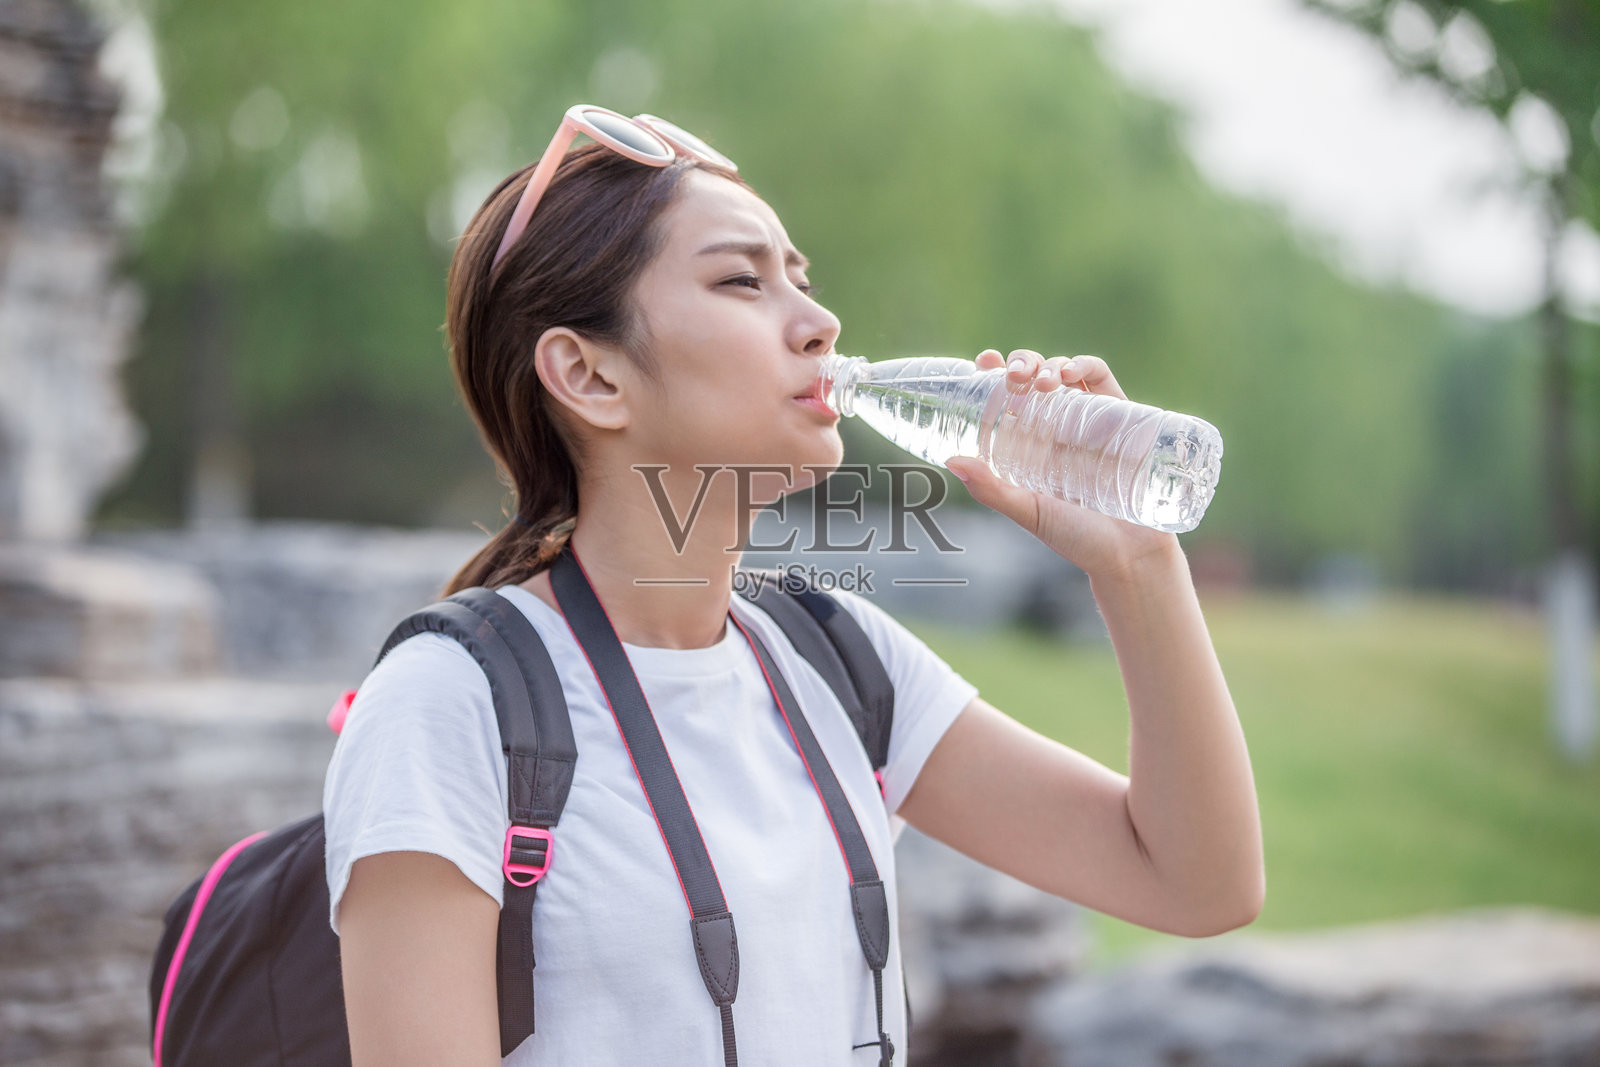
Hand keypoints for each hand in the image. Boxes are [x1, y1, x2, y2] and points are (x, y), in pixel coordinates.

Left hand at [944, 349, 1181, 580]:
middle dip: (1021, 363)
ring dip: (1047, 364)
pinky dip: (1084, 365)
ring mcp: (1087, 419)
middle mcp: (1055, 426)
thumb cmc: (1075, 538)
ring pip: (1062, 372)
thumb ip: (991, 489)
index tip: (983, 362)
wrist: (1129, 555)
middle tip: (1013, 375)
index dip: (994, 372)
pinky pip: (1100, 378)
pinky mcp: (1120, 416)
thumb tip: (951, 460)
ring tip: (1041, 383)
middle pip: (1032, 377)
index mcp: (1028, 443)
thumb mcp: (1027, 511)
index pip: (1006, 396)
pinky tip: (1069, 374)